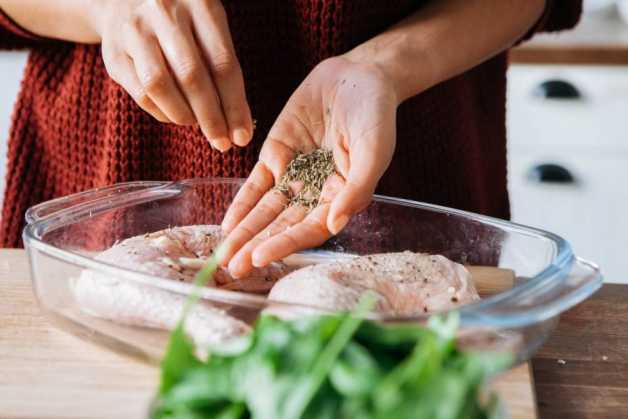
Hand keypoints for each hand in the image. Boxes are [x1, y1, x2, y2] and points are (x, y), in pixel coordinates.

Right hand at [92, 0, 252, 150]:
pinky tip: (174, 115)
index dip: (235, 105)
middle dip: (212, 118)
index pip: (222, 63)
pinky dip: (162, 113)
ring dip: (184, 116)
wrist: (124, 0)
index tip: (242, 135)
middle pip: (192, 76)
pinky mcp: (113, 53)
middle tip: (222, 143)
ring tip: (196, 124)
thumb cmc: (182, 23)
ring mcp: (134, 30)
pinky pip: (141, 93)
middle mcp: (163, 11)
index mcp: (199, 3)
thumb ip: (224, 68)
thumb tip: (240, 125)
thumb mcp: (208, 29)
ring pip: (161, 85)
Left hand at [219, 56, 397, 277]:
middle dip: (257, 247)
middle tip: (233, 268)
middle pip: (283, 226)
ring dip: (246, 232)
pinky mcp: (276, 155)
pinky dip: (242, 203)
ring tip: (224, 256)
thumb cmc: (376, 115)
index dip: (285, 244)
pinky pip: (256, 184)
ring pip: (266, 210)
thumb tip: (335, 224)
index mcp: (341, 198)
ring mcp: (294, 175)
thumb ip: (357, 188)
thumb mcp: (374, 150)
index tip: (260, 258)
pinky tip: (228, 224)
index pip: (310, 229)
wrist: (359, 76)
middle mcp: (315, 193)